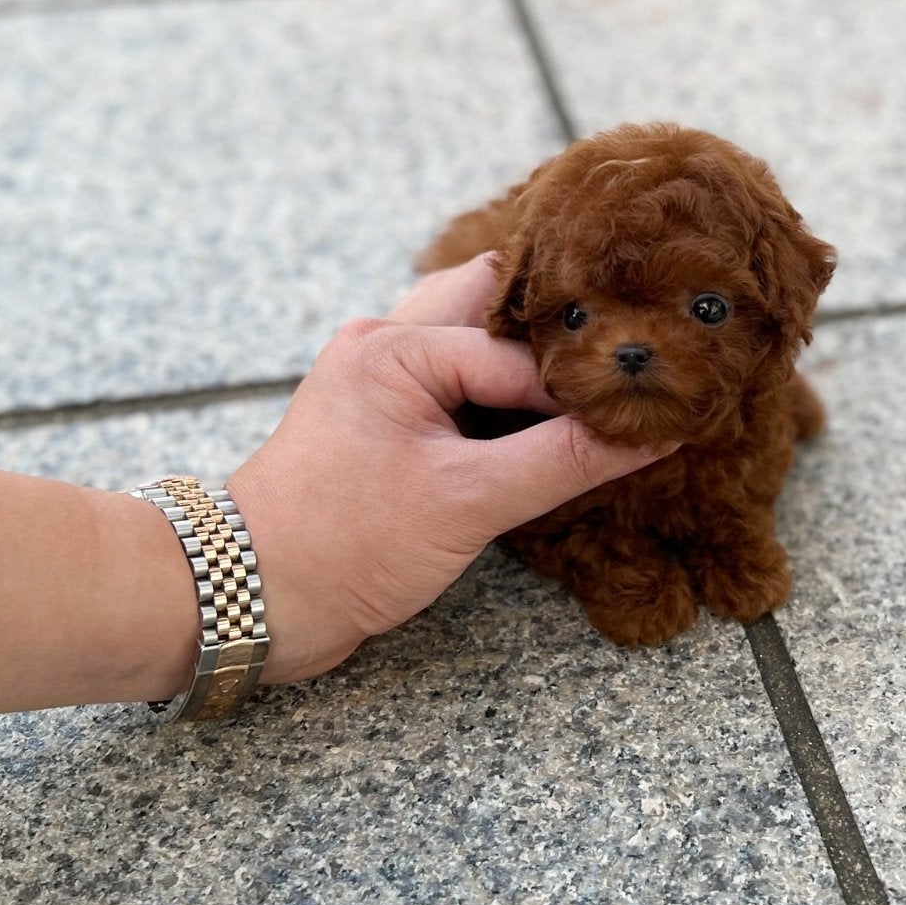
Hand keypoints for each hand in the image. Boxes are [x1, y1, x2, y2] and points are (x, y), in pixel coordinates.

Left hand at [226, 256, 669, 682]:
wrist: (249, 602)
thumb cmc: (341, 548)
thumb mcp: (468, 503)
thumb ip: (566, 459)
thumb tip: (655, 430)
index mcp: (396, 345)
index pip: (523, 351)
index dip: (590, 378)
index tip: (656, 397)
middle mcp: (386, 343)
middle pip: (495, 302)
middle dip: (560, 328)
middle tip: (631, 359)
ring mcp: (383, 381)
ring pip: (476, 341)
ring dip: (532, 364)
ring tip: (601, 388)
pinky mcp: (387, 423)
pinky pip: (461, 385)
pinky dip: (506, 399)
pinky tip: (553, 425)